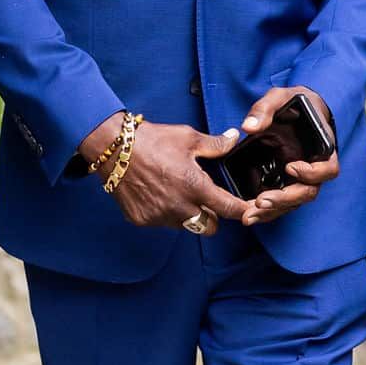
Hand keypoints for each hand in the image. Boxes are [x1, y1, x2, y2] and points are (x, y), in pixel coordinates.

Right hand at [95, 119, 250, 234]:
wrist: (115, 149)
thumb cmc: (153, 141)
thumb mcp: (188, 137)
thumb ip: (215, 145)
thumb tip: (233, 139)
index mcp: (195, 187)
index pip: (228, 208)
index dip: (242, 211)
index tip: (249, 211)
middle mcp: (179, 207)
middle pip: (209, 227)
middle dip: (213, 216)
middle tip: (206, 199)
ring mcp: (160, 216)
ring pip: (186, 226)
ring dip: (188, 215)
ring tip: (179, 192)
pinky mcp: (143, 220)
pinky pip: (162, 223)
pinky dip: (165, 213)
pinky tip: (158, 194)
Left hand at [237, 86, 339, 226]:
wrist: (296, 109)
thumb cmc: (294, 103)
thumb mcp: (280, 97)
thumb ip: (265, 109)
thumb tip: (248, 127)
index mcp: (322, 148)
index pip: (329, 169)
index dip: (312, 173)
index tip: (290, 167)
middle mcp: (314, 167)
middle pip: (308, 192)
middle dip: (285, 199)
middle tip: (261, 201)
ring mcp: (300, 178)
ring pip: (293, 202)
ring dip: (273, 210)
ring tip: (249, 216)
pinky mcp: (286, 182)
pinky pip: (281, 202)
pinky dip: (266, 211)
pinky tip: (248, 215)